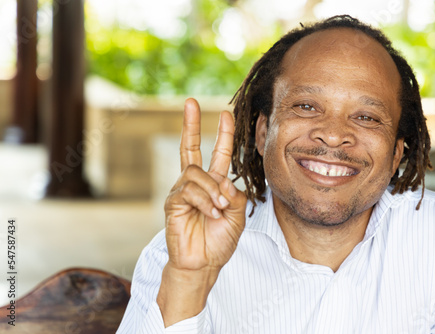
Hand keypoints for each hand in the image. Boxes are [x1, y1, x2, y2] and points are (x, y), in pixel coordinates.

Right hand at [164, 98, 246, 272]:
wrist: (204, 263)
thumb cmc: (219, 240)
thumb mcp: (238, 215)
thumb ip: (236, 195)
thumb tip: (224, 182)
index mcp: (213, 184)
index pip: (218, 154)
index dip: (223, 135)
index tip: (225, 115)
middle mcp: (195, 183)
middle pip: (190, 148)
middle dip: (190, 124)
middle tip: (190, 102)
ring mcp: (182, 192)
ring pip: (196, 173)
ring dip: (212, 190)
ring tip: (219, 210)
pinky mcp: (173, 203)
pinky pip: (189, 191)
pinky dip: (204, 202)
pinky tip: (210, 214)